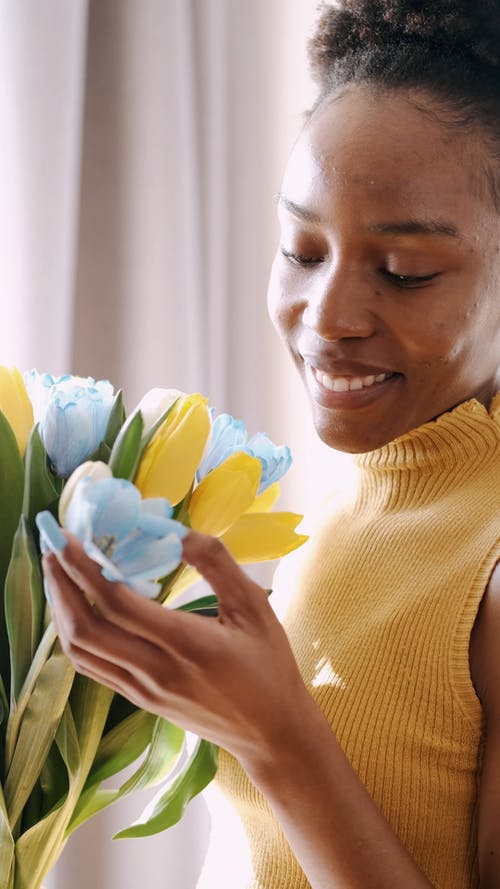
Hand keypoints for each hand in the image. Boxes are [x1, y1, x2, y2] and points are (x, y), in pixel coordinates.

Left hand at [42, 530, 308, 771]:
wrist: (272, 733)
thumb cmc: (269, 665)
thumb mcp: (254, 606)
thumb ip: (217, 563)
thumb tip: (176, 531)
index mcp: (187, 644)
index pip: (117, 604)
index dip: (85, 568)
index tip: (69, 537)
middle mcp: (156, 671)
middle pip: (87, 628)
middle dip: (62, 584)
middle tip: (52, 546)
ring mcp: (143, 690)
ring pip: (82, 651)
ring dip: (62, 609)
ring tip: (58, 573)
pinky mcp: (139, 700)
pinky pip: (93, 666)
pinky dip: (75, 633)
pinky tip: (77, 609)